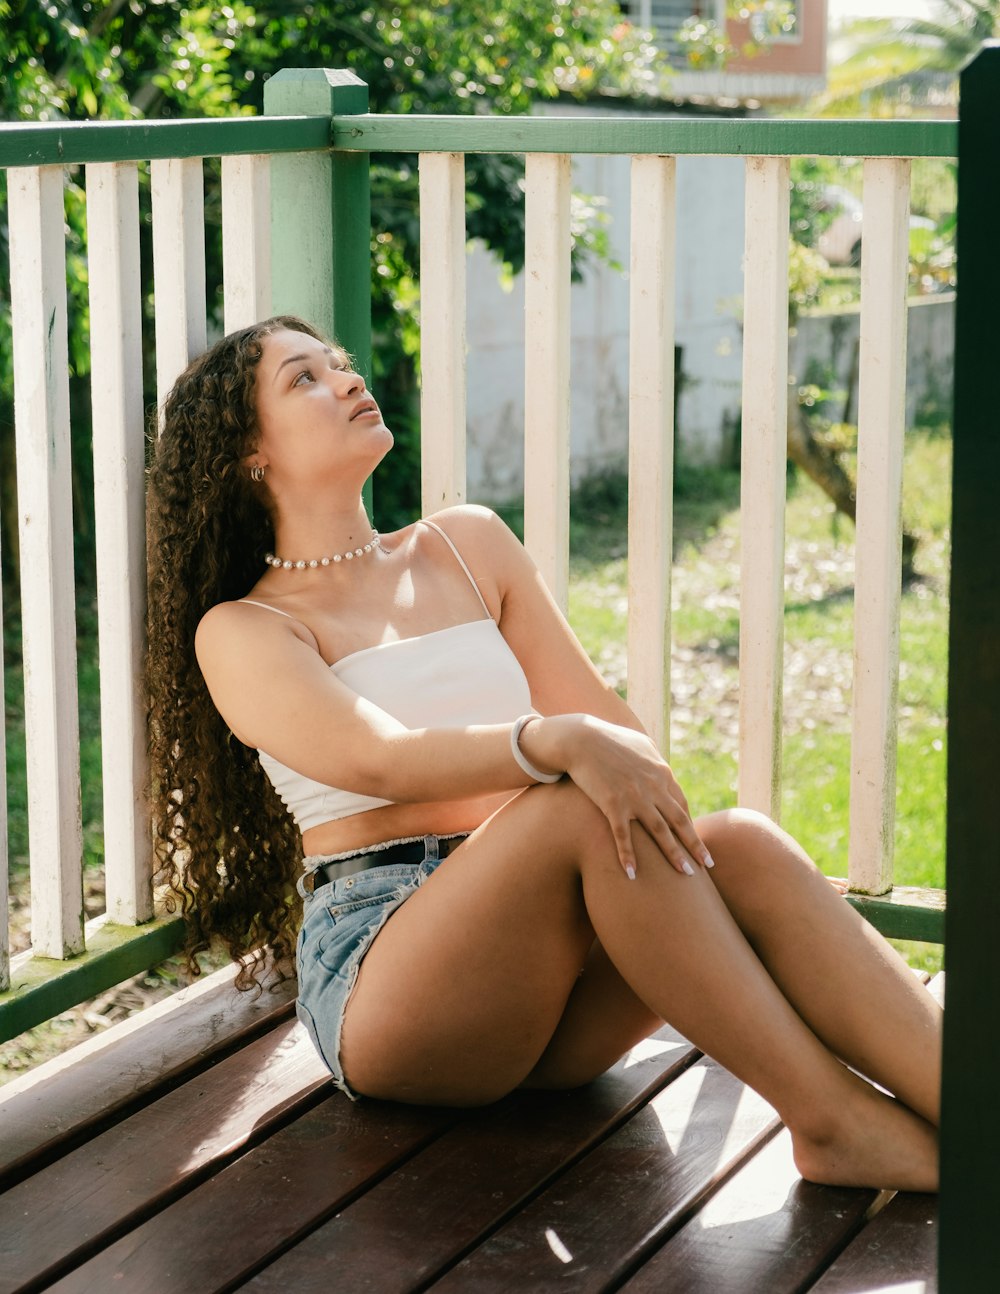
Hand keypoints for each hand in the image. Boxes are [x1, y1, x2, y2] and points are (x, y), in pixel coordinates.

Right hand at [526, 714, 712, 879]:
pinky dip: (628, 856)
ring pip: (659, 831)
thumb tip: (664, 772)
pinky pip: (623, 836)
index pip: (681, 805)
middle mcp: (653, 787)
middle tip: (708, 865)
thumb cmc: (610, 741)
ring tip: (686, 874)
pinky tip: (632, 874)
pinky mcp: (612, 804)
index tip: (695, 844)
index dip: (689, 827)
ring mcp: (634, 797)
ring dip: (674, 854)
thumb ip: (655, 761)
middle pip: (679, 821)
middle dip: (695, 845)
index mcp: (661, 773)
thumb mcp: (641, 746)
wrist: (581, 739)